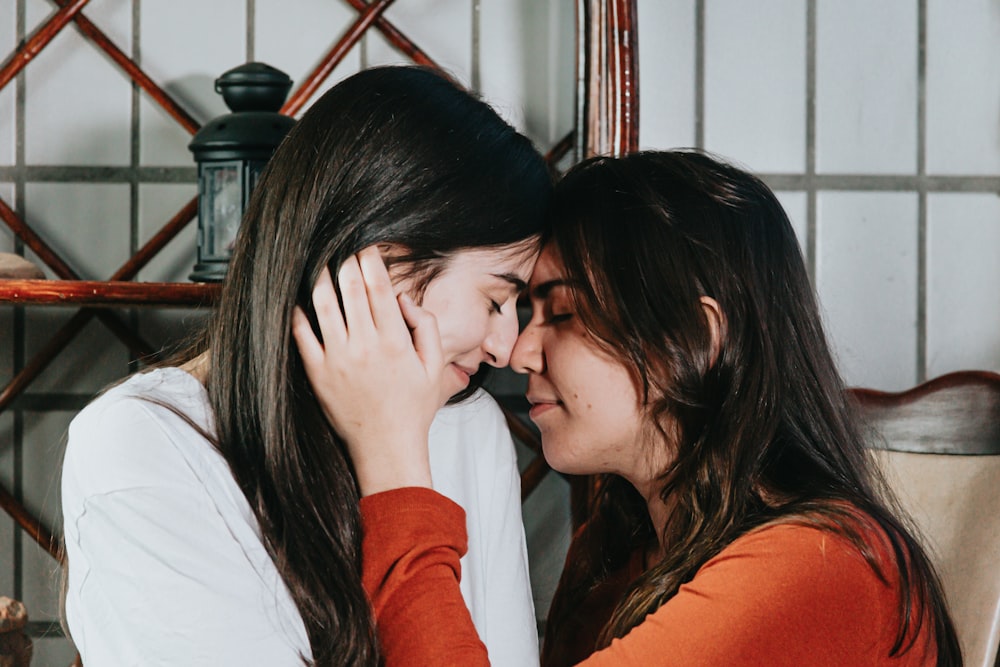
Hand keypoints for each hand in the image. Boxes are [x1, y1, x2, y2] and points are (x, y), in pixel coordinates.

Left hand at [292, 246, 447, 495]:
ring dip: (319, 278)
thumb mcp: (435, 367)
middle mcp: (365, 346)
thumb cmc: (413, 409)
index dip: (371, 260)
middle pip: (350, 288)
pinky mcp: (318, 373)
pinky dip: (297, 313)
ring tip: (317, 262)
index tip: (366, 246)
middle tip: (342, 246)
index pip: (379, 288)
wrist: (387, 448)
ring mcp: (338, 359)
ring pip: (323, 305)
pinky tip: (296, 297)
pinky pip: (302, 335)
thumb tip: (404, 299)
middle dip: (345, 261)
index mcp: (395, 341)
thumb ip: (426, 327)